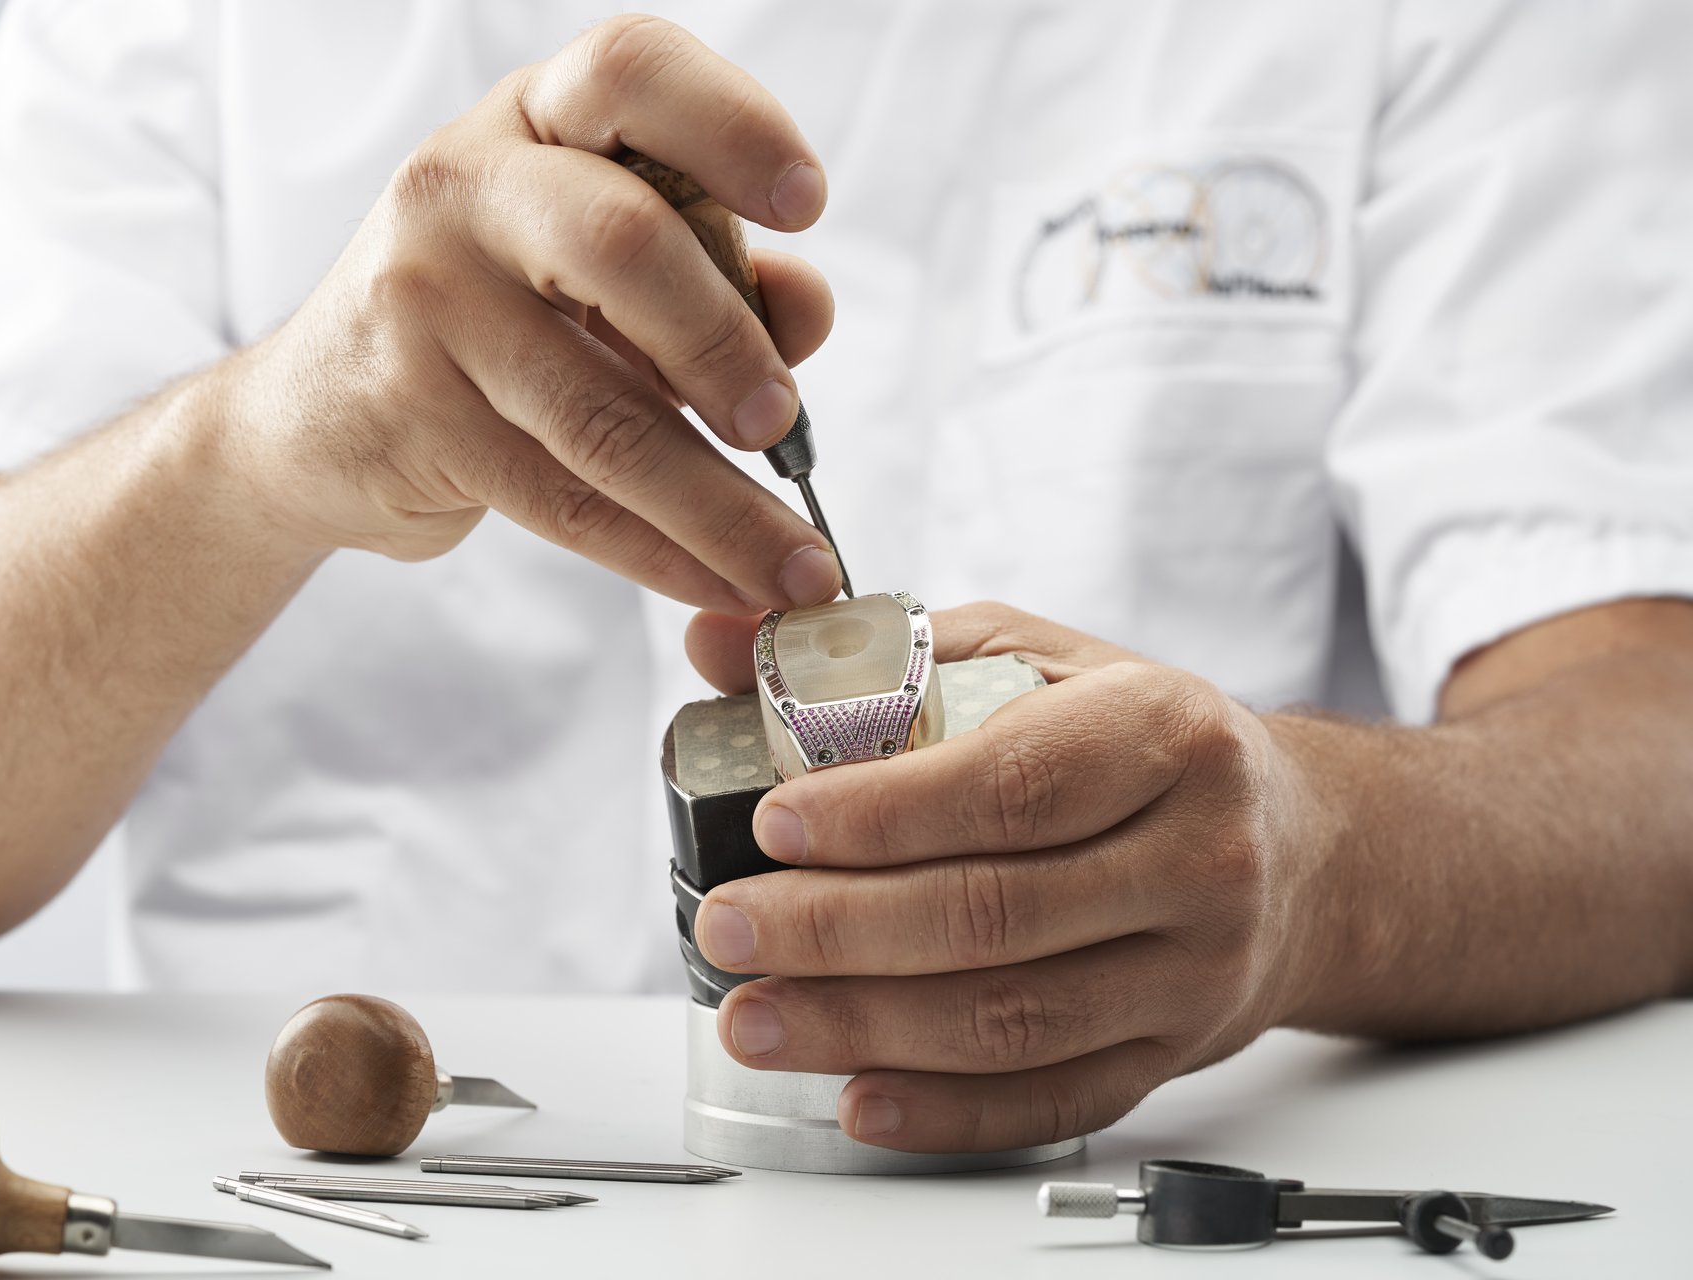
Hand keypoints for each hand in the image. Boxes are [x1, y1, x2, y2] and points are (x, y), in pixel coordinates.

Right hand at [220, 16, 840, 610]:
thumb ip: (716, 270)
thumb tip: (807, 308)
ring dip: (717, 505)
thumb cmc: (494, 320)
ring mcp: (424, 301)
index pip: (631, 73)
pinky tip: (719, 580)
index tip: (807, 205)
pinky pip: (563, 497)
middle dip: (724, 344)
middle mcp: (464, 188)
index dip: (732, 128)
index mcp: (532, 120)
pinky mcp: (411, 416)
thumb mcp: (603, 269)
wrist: (314, 415)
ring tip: (794, 567)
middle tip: (780, 421)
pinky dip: (658, 553)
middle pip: (622, 242)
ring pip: (598, 411)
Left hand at [682, 602, 1328, 1151]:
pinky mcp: (1171, 1053)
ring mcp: (1193, 969)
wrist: (1293, 846)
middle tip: (731, 927)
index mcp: (1163, 733)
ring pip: (1013, 1020)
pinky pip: (1051, 1100)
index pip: (1011, 786)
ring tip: (756, 1017)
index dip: (881, 815)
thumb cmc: (1136, 742)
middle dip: (838, 930)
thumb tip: (720, 645)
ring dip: (864, 1028)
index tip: (773, 825)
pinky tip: (859, 1096)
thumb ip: (879, 651)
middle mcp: (1198, 854)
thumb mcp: (1031, 657)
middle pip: (996, 912)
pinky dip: (946, 1110)